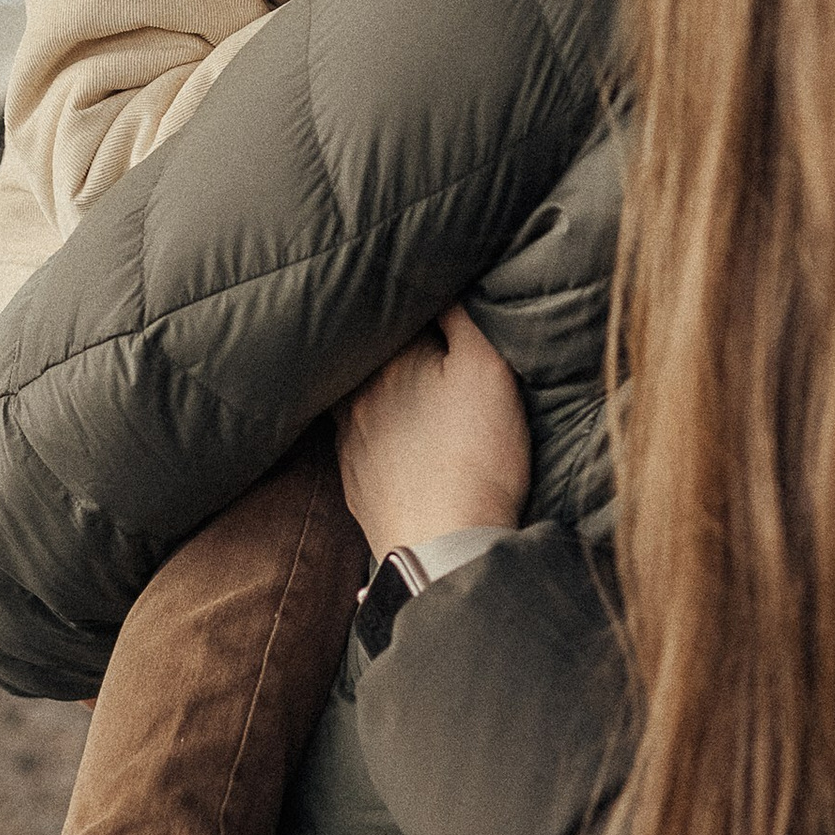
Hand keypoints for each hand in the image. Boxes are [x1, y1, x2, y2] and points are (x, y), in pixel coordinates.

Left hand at [337, 306, 530, 555]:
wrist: (444, 549)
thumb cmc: (476, 456)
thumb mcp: (488, 371)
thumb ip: (463, 320)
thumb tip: (441, 285)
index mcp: (387, 360)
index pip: (393, 314)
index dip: (415, 302)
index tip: (430, 297)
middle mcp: (354, 396)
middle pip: (369, 355)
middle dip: (390, 345)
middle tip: (417, 339)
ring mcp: (347, 442)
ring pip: (356, 397)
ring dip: (377, 389)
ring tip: (406, 388)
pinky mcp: (353, 482)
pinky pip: (357, 440)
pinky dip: (374, 431)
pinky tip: (396, 438)